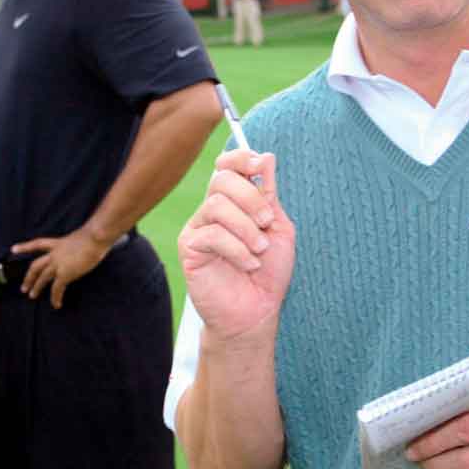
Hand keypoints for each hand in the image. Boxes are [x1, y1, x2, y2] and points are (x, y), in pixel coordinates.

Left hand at [10, 229, 113, 307]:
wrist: (95, 238)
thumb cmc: (94, 235)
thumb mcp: (80, 238)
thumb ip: (76, 245)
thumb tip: (83, 249)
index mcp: (57, 243)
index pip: (37, 244)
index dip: (25, 247)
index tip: (13, 249)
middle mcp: (54, 254)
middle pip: (35, 266)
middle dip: (28, 277)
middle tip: (23, 287)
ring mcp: (58, 264)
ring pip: (42, 278)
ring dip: (36, 287)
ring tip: (32, 296)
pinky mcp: (65, 273)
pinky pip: (56, 289)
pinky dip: (55, 298)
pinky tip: (56, 305)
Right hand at [178, 149, 295, 340]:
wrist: (256, 312)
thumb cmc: (268, 273)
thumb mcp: (278, 228)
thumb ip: (270, 195)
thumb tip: (266, 157)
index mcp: (235, 202)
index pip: (227, 165)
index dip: (241, 158)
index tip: (261, 165)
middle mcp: (213, 210)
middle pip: (222, 179)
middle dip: (250, 197)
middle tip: (267, 222)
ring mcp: (198, 228)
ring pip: (217, 204)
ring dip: (247, 228)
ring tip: (260, 249)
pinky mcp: (190, 248)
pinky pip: (212, 233)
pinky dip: (237, 248)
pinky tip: (248, 263)